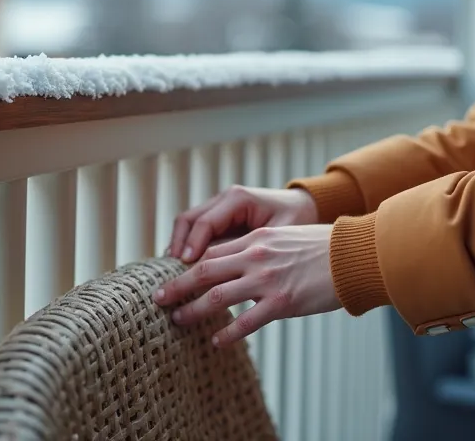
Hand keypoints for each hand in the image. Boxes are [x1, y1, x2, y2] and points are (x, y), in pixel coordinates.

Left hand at [154, 224, 340, 345]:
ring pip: (216, 297)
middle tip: (158, 299)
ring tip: (179, 321)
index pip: (212, 251)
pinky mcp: (282, 304)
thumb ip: (261, 248)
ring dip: (192, 311)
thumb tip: (240, 262)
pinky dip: (227, 333)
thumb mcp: (286, 237)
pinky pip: (246, 322)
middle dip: (177, 286)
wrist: (354, 256)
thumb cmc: (324, 247)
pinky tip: (216, 342)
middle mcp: (256, 257)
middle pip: (204, 272)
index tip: (173, 276)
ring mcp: (267, 281)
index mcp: (257, 239)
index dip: (188, 265)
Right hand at [168, 186, 318, 263]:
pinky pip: (196, 229)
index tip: (184, 266)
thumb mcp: (277, 236)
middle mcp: (225, 198)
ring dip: (178, 246)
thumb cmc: (296, 221)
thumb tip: (225, 276)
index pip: (205, 222)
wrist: (304, 206)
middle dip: (177, 245)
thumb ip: (251, 250)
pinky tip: (184, 267)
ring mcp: (219, 205)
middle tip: (170, 272)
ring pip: (187, 223)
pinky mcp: (219, 216)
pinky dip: (187, 245)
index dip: (192, 245)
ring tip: (173, 271)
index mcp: (239, 199)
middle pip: (188, 219)